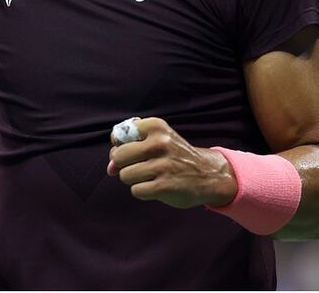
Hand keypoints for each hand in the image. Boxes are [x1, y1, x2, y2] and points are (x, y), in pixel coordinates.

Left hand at [107, 117, 237, 208]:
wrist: (208, 174)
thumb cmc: (176, 156)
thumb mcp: (158, 140)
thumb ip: (130, 148)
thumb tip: (110, 169)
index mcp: (156, 126)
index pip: (118, 135)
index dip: (120, 146)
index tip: (133, 151)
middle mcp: (159, 142)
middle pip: (118, 156)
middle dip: (123, 165)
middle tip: (139, 166)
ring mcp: (162, 164)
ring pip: (125, 175)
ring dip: (134, 179)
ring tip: (150, 176)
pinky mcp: (164, 185)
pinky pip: (136, 190)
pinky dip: (142, 191)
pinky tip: (155, 187)